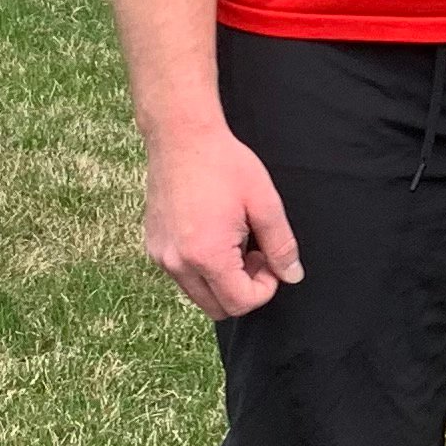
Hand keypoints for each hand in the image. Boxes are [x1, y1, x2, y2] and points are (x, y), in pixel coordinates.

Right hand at [141, 120, 304, 318]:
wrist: (181, 137)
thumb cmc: (224, 164)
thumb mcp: (265, 203)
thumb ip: (281, 246)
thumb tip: (292, 276)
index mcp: (206, 254)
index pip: (239, 303)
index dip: (264, 289)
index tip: (270, 260)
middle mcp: (176, 262)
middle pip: (217, 308)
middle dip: (244, 290)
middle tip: (255, 254)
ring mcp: (160, 256)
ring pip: (199, 295)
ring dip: (223, 281)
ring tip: (236, 241)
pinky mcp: (154, 246)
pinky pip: (182, 276)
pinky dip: (203, 269)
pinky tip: (215, 235)